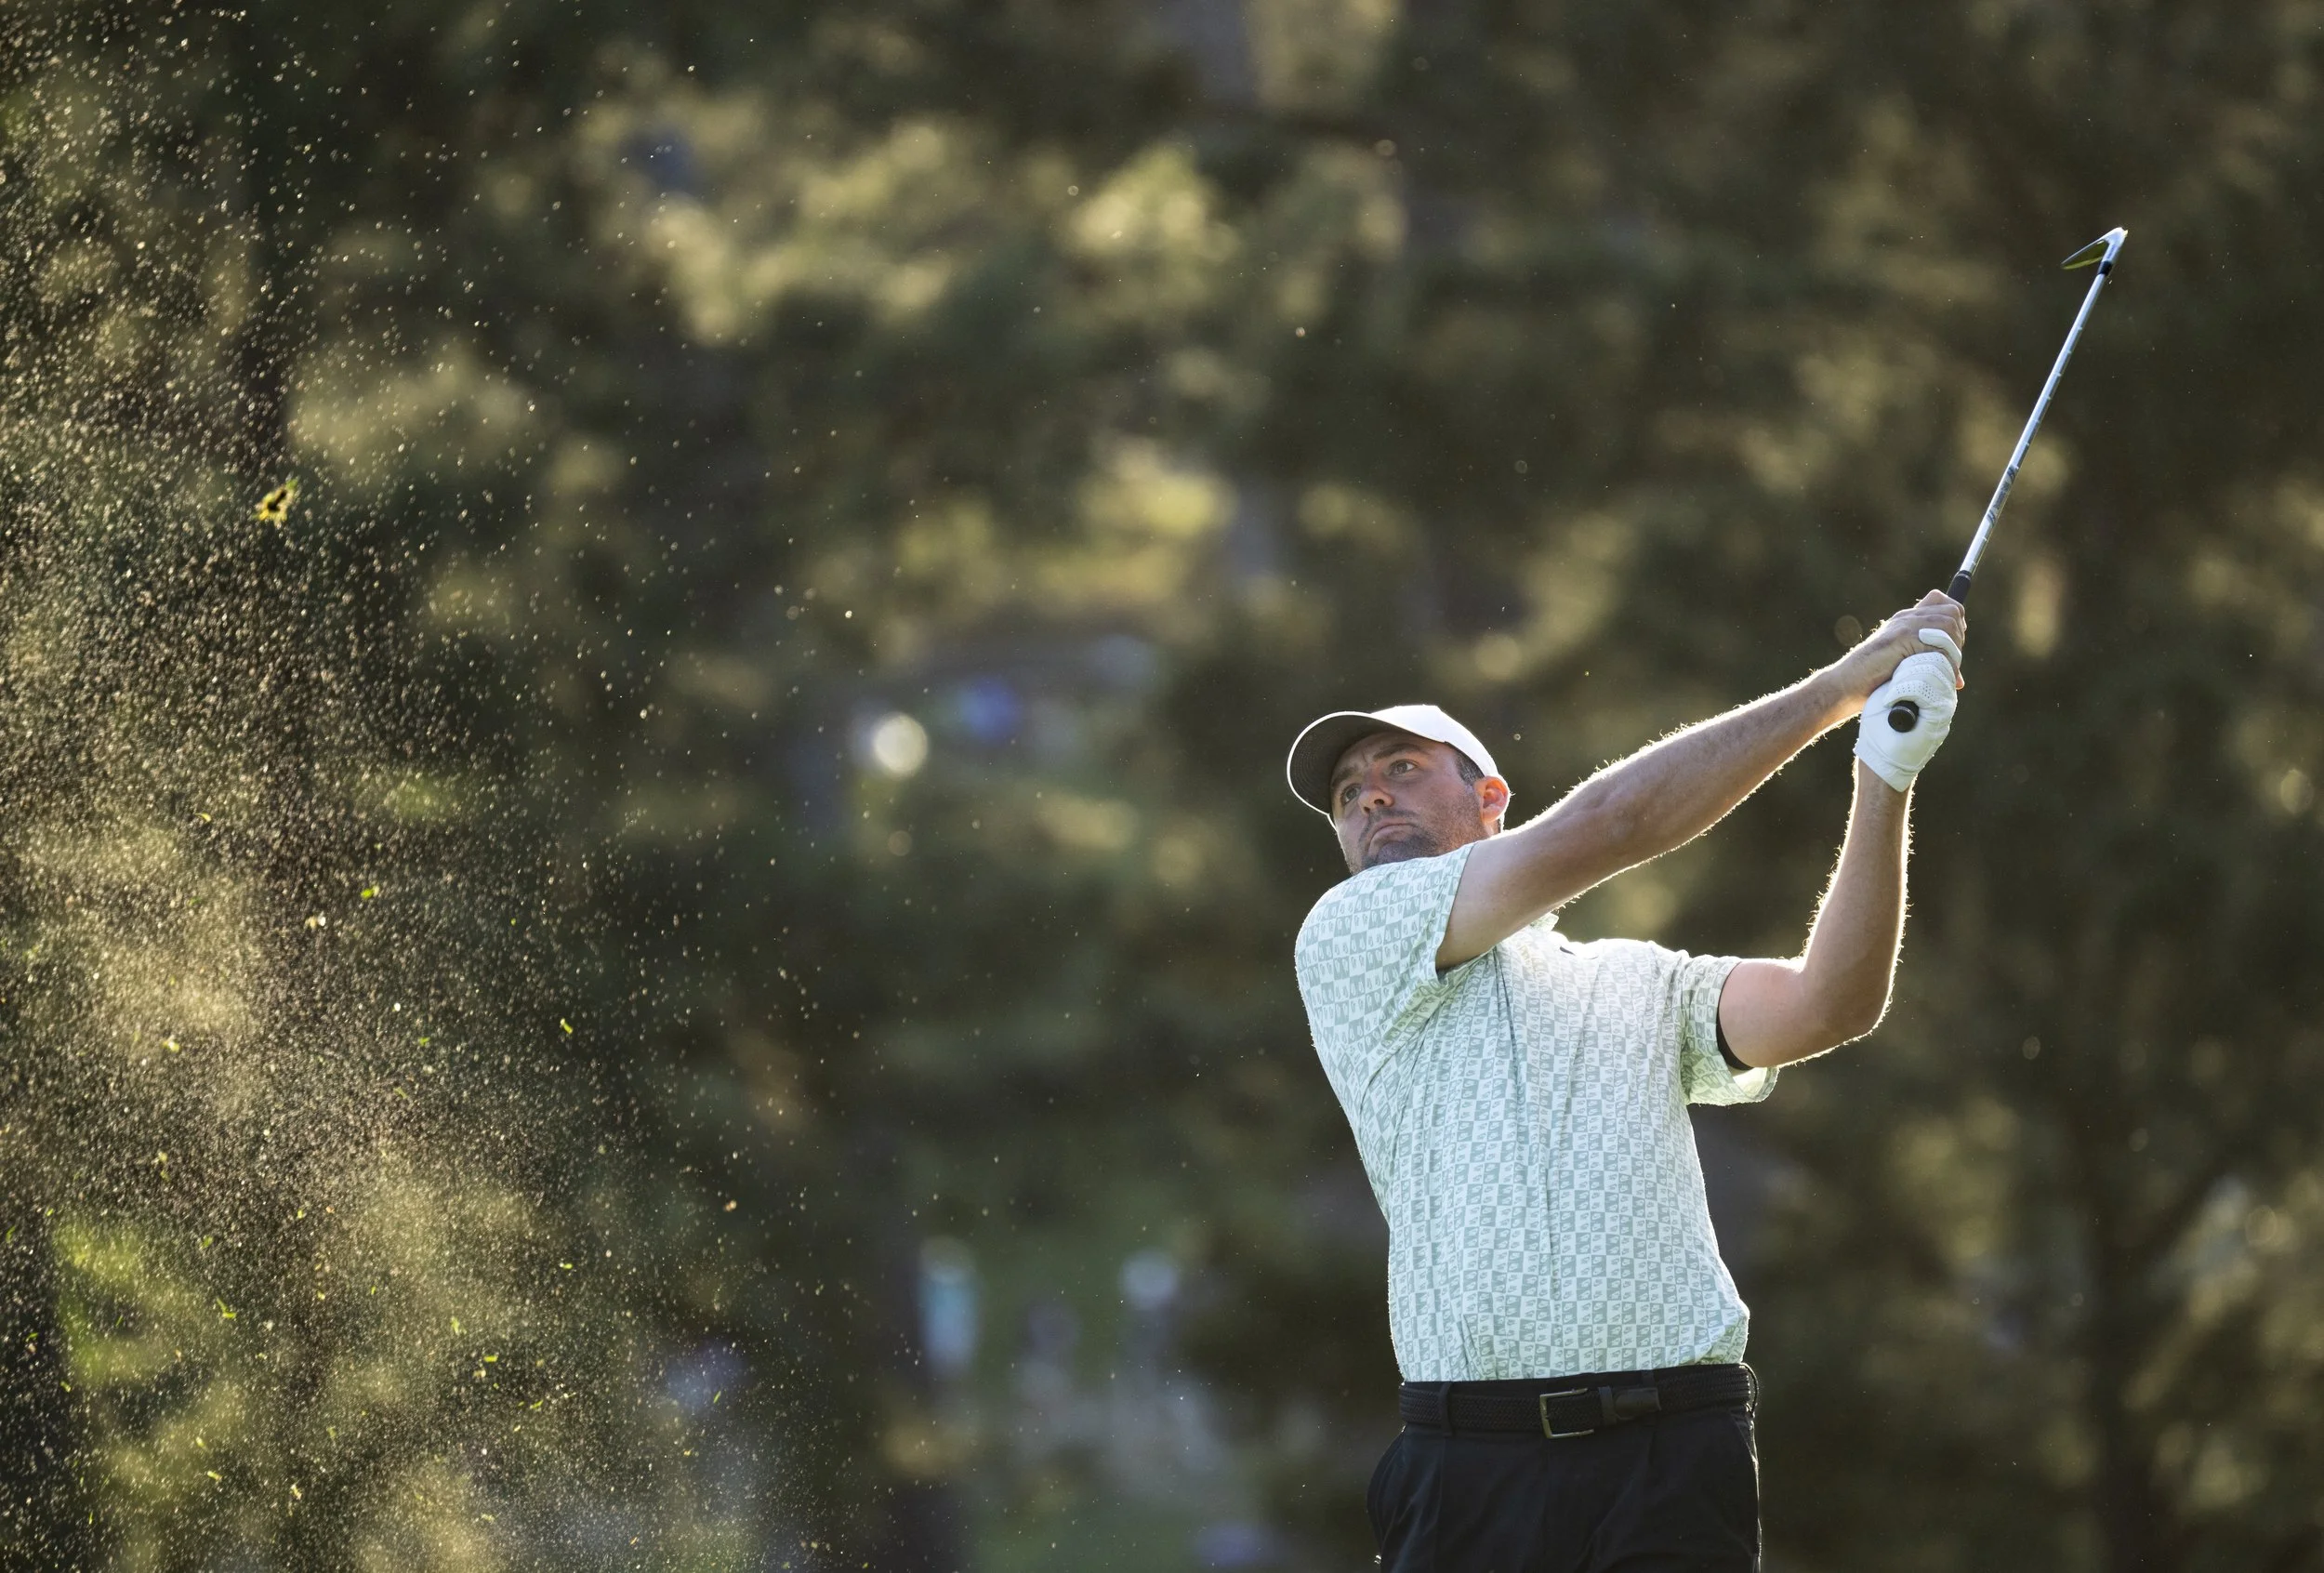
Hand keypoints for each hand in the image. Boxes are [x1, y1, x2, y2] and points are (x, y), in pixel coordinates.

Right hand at [1824, 591, 1967, 706]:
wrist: (1846, 684)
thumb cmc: (1872, 680)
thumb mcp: (1903, 664)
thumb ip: (1926, 661)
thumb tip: (1958, 679)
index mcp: (1907, 619)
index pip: (1945, 603)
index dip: (1957, 621)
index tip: (1954, 644)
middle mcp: (1907, 618)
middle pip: (1952, 612)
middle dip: (1958, 638)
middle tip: (1951, 661)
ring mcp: (1904, 626)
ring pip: (1947, 626)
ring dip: (1953, 651)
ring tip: (1947, 670)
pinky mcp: (1901, 639)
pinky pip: (1936, 644)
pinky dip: (1943, 662)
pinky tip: (1938, 675)